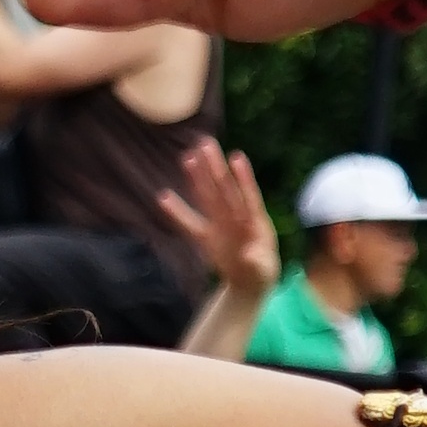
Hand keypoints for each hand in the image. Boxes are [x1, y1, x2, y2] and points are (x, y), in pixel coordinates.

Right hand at [170, 135, 279, 302]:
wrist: (248, 283)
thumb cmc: (261, 274)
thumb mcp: (263, 272)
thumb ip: (257, 262)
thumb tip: (249, 254)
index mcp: (256, 222)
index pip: (249, 197)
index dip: (243, 178)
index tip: (236, 157)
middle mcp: (237, 217)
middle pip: (225, 189)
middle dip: (215, 168)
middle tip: (206, 143)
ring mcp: (221, 224)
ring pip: (208, 197)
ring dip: (198, 178)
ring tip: (188, 157)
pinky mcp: (206, 235)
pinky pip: (189, 222)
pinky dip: (177, 211)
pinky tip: (163, 196)